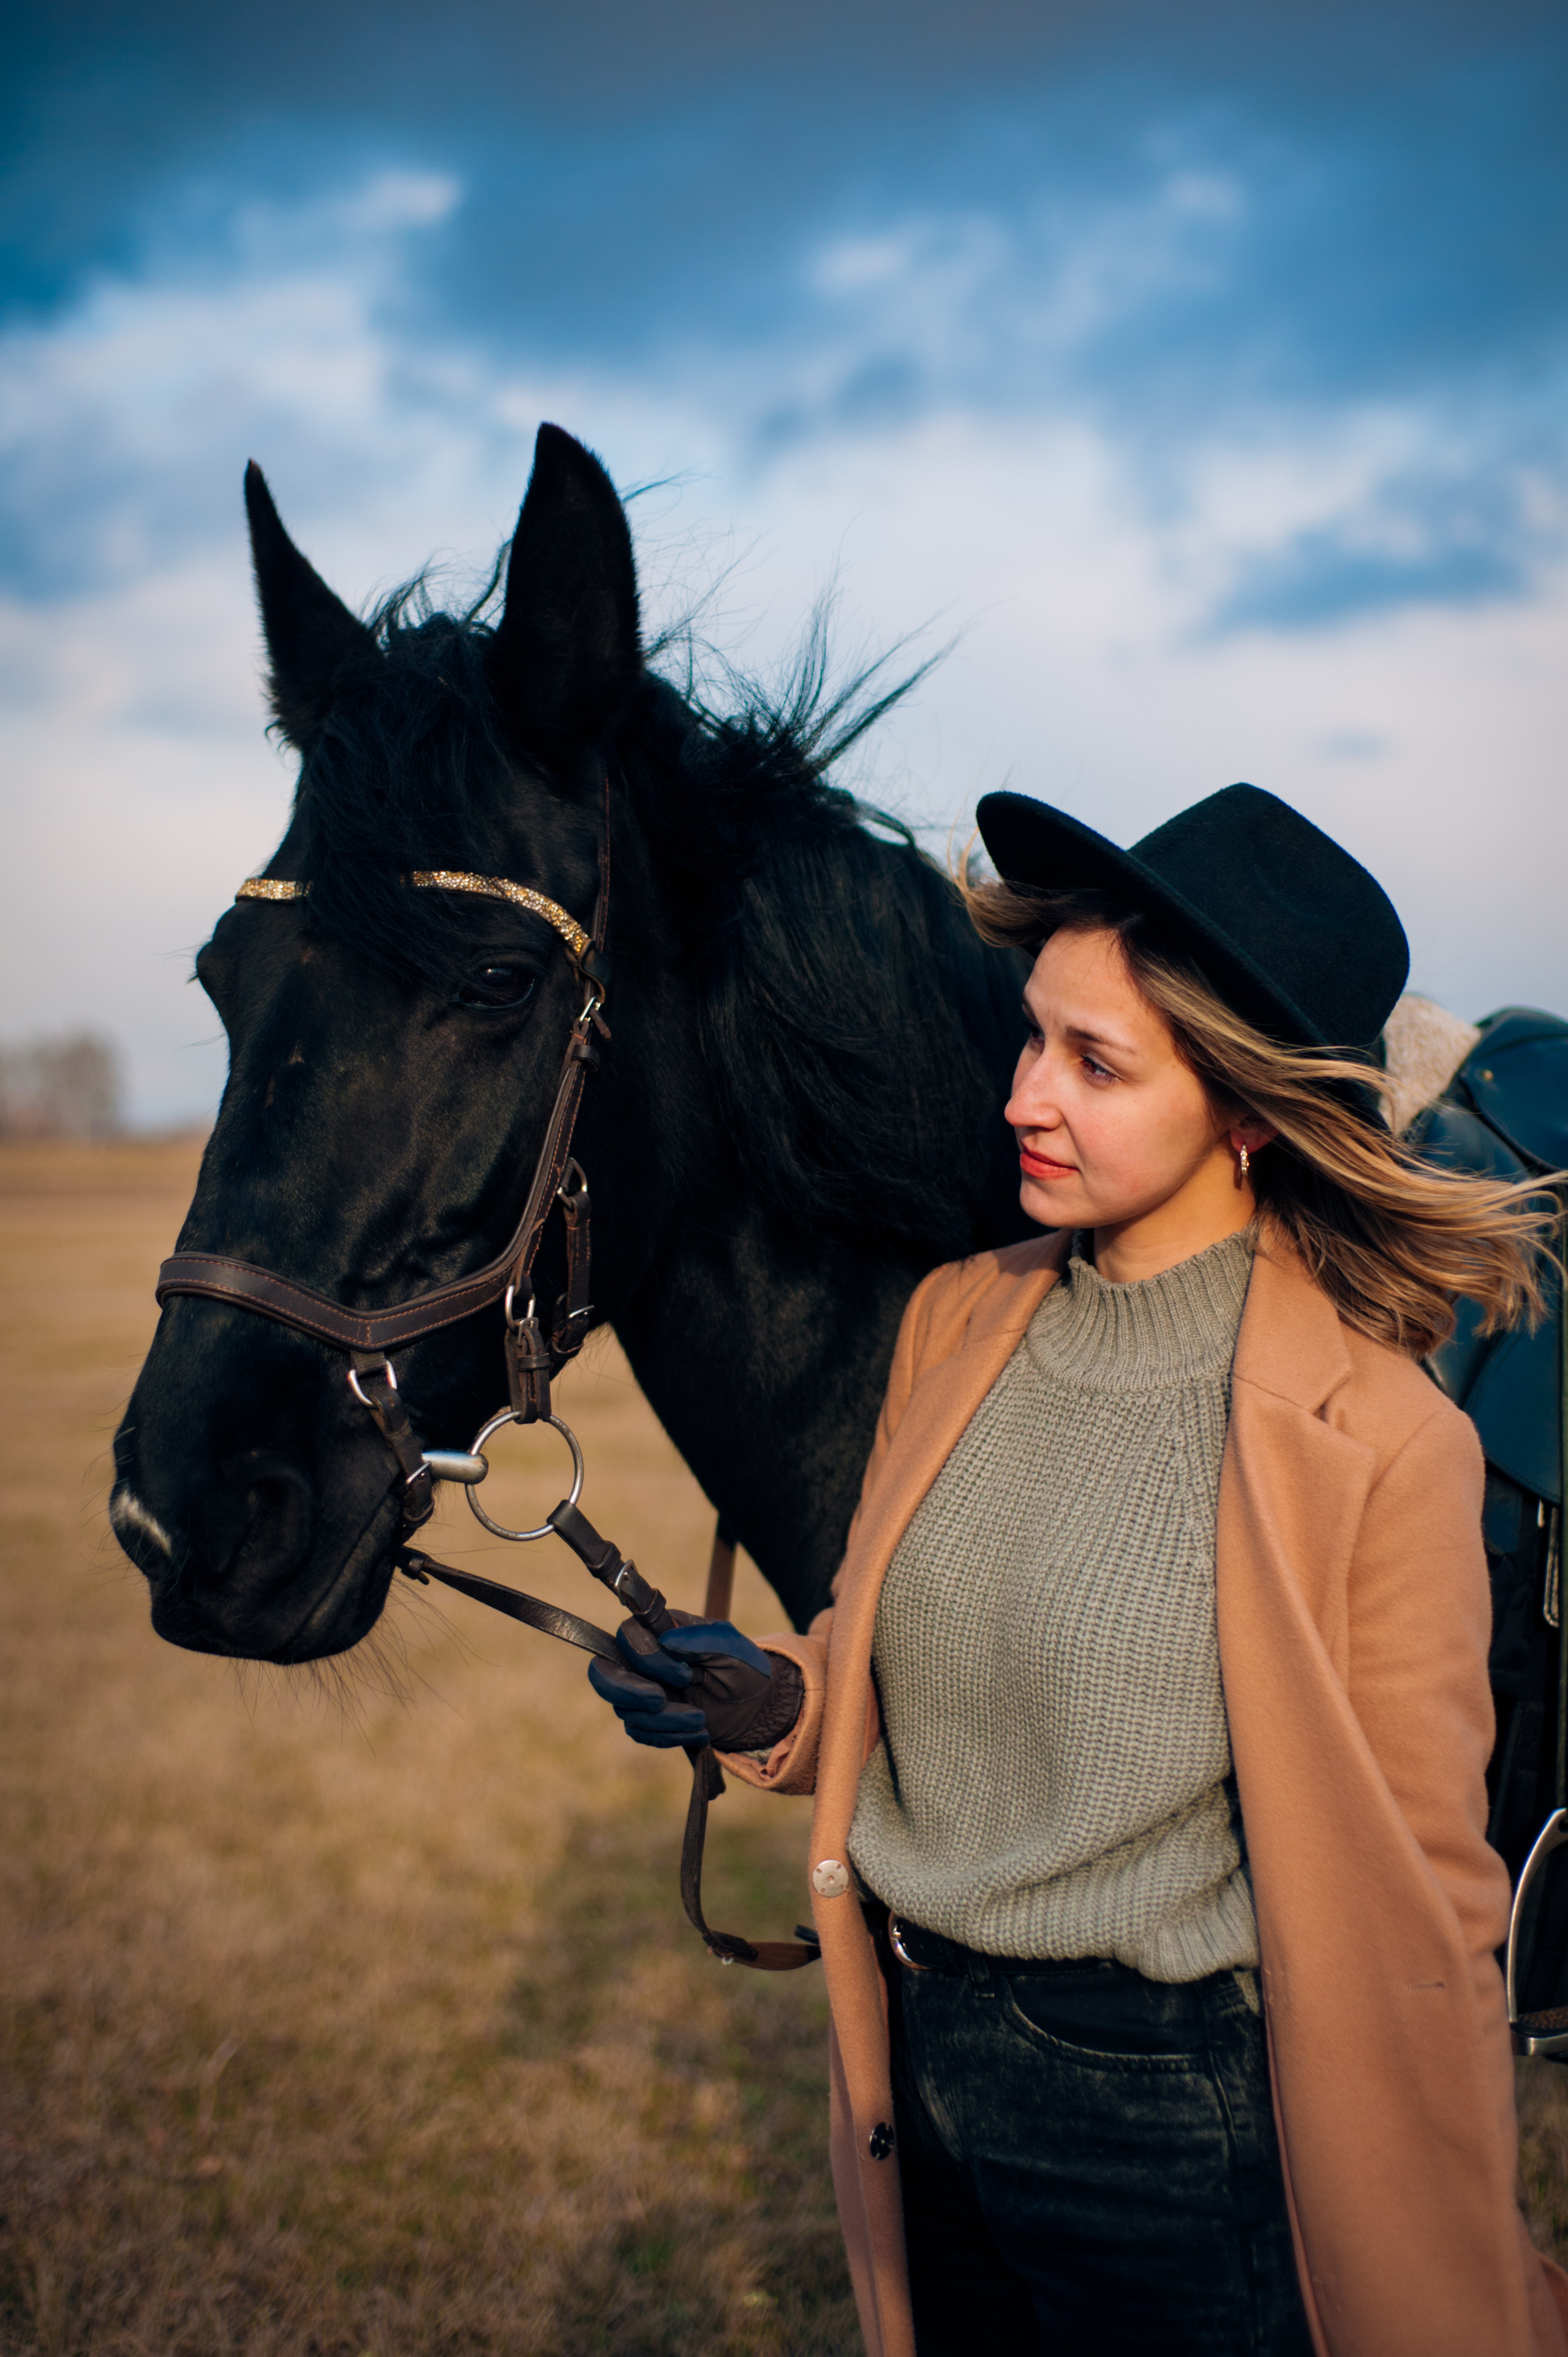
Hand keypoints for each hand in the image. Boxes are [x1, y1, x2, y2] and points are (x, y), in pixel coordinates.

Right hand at [587, 1612, 799, 1750]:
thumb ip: (700, 1637)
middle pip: (602, 1675)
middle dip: (629, 1692)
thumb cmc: (742, 1667)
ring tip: (701, 1720)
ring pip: (625, 1711)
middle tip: (661, 1701)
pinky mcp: (646, 1720)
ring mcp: (639, 1693)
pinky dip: (669, 1736)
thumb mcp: (731, 1646)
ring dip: (664, 1721)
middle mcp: (640, 1661)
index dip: (647, 1658)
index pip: (625, 1636)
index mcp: (658, 1632)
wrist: (755, 1706)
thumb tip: (666, 1641)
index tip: (686, 1674)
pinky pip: (639, 1733)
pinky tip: (697, 1733)